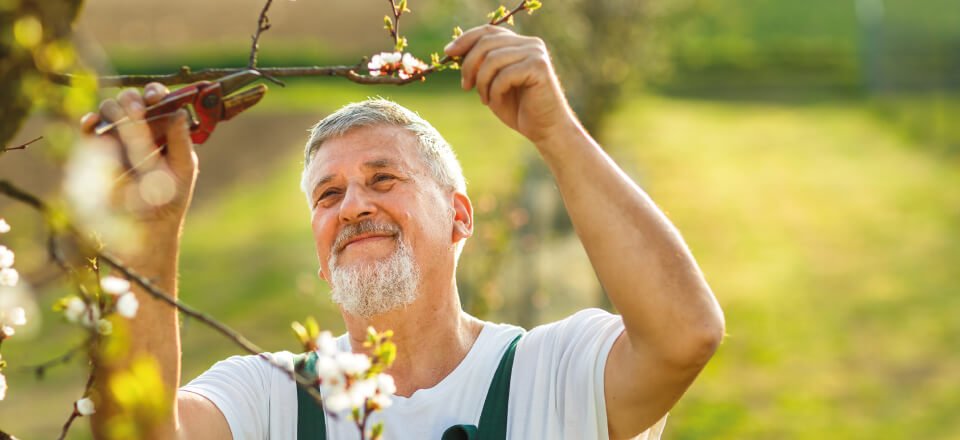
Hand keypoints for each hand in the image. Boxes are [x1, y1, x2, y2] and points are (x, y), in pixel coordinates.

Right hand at [79, 83, 198, 230]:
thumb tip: (180, 112)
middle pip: (131, 100)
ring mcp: (117, 137)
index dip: (156, 94)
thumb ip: (181, 141)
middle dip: (132, 99)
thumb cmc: (171, 196)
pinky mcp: (99, 151)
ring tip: (119, 119)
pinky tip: (92, 125)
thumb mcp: (183, 169)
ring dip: (112, 109)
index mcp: (164, 128)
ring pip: (109, 110)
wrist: (147, 225)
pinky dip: (89, 123)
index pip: (159, 101)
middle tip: (135, 108)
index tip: (156, 98)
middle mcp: (140, 128)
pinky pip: (89, 130)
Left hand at [445, 25, 578, 144]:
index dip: (465, 40)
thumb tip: (455, 50)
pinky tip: (496, 103)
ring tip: (485, 99)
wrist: (545, 130)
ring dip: (482, 82)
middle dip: (469, 65)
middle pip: (486, 43)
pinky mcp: (539, 67)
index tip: (448, 53)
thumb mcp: (493, 84)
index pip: (488, 31)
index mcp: (520, 43)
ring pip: (492, 59)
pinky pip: (504, 75)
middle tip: (465, 87)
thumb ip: (480, 65)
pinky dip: (495, 91)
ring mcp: (536, 54)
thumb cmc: (519, 109)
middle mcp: (530, 44)